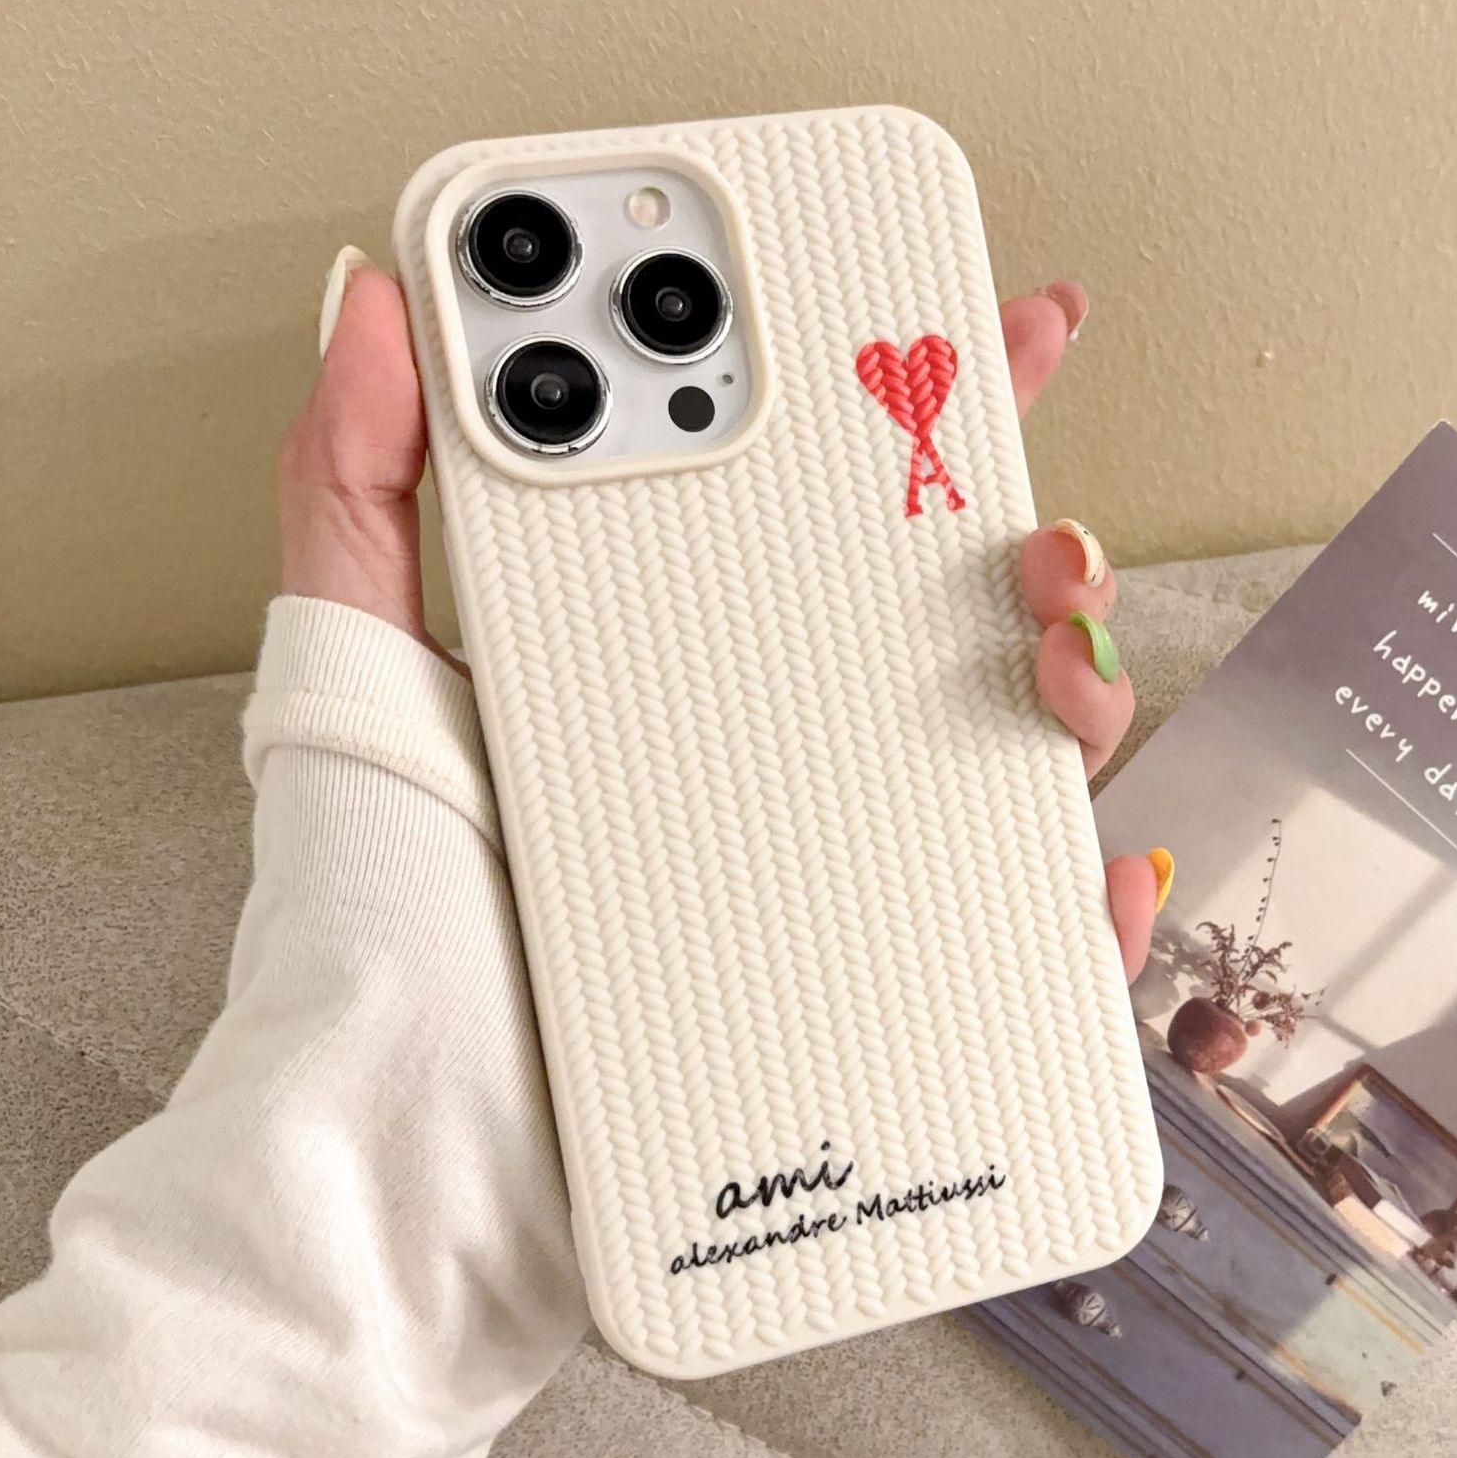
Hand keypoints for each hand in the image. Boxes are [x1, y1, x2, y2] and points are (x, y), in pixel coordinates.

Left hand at [280, 255, 1168, 973]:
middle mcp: (780, 748)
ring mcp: (843, 866)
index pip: (817, 497)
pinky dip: (1093, 905)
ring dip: (1085, 686)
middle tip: (1032, 515)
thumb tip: (371, 300)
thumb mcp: (360, 674)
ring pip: (1018, 752)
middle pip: (953, 614)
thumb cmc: (384, 931)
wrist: (417, 1157)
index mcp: (684, 653)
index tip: (965, 315)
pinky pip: (1025, 940)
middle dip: (1030, 532)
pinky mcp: (884, 993)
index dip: (906, 396)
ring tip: (1057, 661)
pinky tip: (1099, 868)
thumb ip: (356, 484)